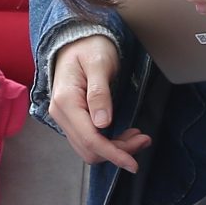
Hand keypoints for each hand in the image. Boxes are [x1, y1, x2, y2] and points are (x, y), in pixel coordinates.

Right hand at [50, 35, 151, 172]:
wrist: (77, 40)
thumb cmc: (90, 47)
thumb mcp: (99, 64)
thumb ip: (100, 93)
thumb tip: (103, 124)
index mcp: (66, 101)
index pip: (90, 138)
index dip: (113, 154)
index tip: (134, 164)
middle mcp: (61, 114)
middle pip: (89, 149)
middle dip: (118, 151)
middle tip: (144, 138)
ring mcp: (65, 118)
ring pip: (89, 148)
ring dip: (115, 149)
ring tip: (139, 137)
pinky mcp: (72, 119)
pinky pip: (89, 140)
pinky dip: (109, 143)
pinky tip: (125, 134)